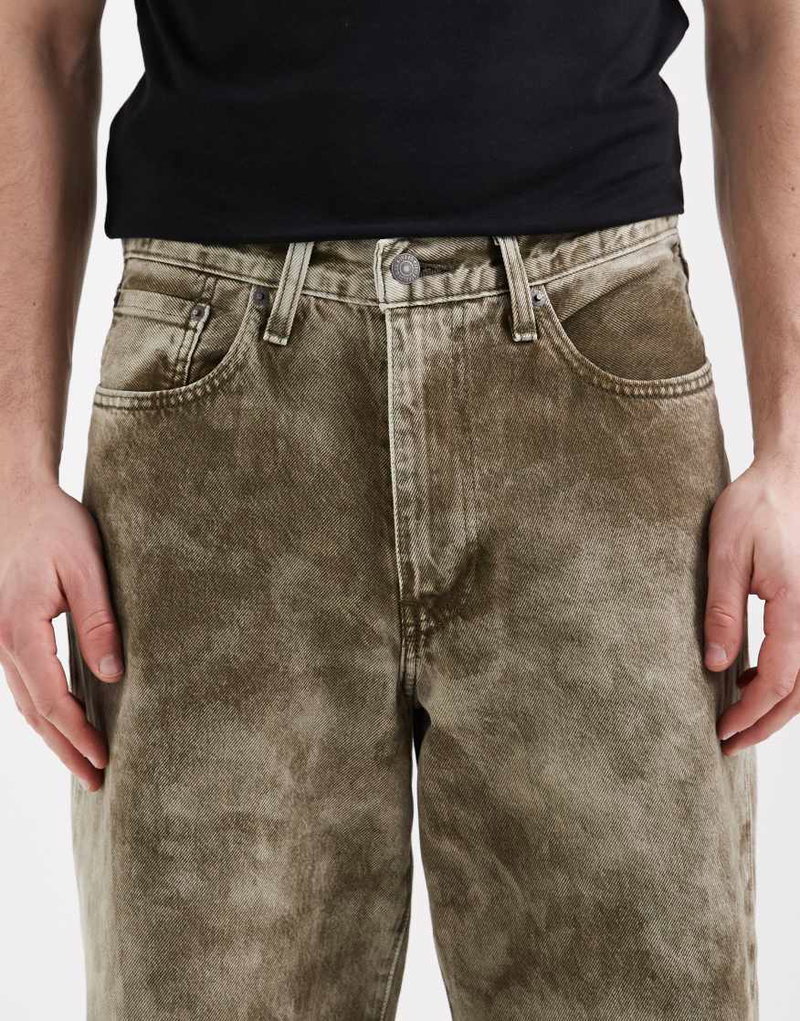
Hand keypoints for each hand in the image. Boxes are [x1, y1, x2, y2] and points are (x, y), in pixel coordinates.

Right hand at [0, 481, 122, 789]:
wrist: (15, 497)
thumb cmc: (55, 525)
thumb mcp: (86, 567)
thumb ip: (98, 621)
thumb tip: (113, 675)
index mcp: (20, 628)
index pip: (52, 699)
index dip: (78, 734)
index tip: (105, 758)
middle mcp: (1, 640)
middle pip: (34, 712)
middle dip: (66, 750)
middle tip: (97, 781)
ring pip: (23, 702)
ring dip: (53, 736)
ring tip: (83, 763)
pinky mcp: (4, 632)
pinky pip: (20, 684)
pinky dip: (41, 711)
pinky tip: (61, 722)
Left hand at [705, 457, 799, 753]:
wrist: (788, 476)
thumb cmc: (754, 507)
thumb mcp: (725, 555)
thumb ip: (723, 612)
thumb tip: (716, 666)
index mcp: (798, 605)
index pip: (779, 679)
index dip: (751, 712)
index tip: (722, 731)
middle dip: (766, 722)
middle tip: (730, 742)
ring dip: (778, 704)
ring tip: (738, 715)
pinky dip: (787, 678)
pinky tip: (754, 676)